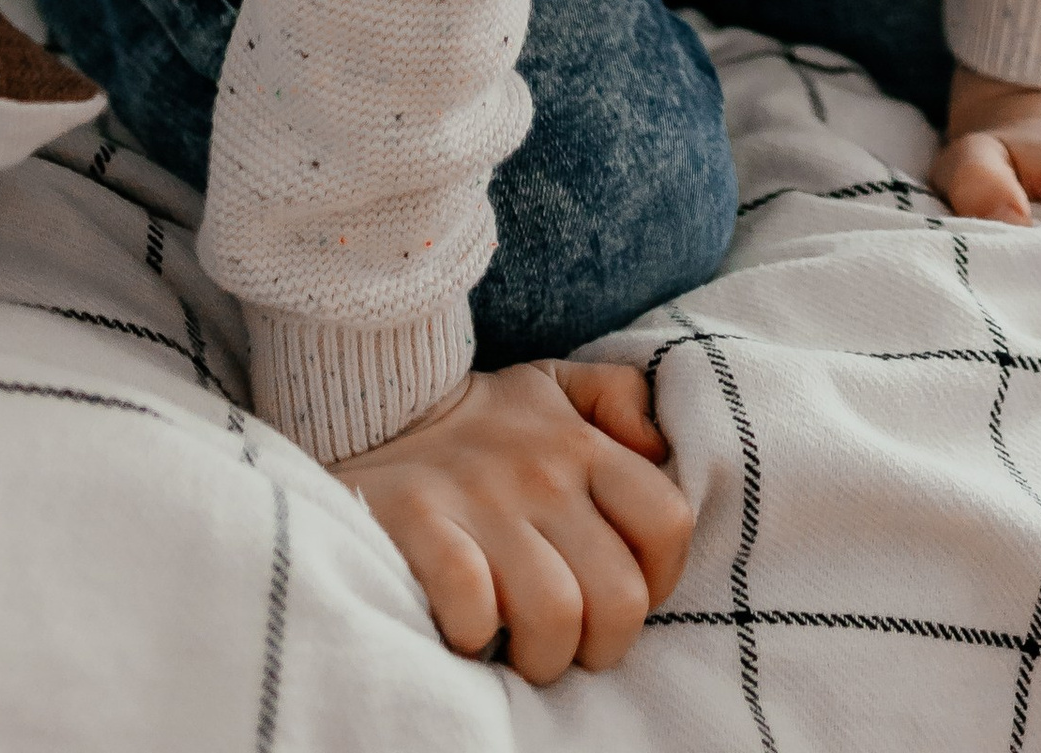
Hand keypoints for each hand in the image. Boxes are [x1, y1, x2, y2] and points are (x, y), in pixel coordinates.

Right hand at [334, 356, 690, 683]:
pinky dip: (476, 638)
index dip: (661, 579)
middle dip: (602, 644)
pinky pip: (473, 610)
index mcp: (582, 444)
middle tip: (572, 645)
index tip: (625, 594)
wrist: (373, 406)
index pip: (668, 523)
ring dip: (542, 656)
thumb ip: (620, 398)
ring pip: (555, 617)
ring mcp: (481, 499)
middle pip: (619, 597)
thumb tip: (659, 446)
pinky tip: (468, 630)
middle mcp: (542, 472)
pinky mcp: (420, 524)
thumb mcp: (557, 384)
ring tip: (522, 650)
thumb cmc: (481, 418)